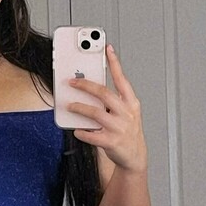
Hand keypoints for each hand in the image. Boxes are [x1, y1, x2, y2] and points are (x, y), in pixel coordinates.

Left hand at [65, 42, 146, 174]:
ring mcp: (120, 128)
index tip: (107, 49)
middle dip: (86, 85)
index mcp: (131, 103)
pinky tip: (76, 129)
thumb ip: (113, 100)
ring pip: (96, 113)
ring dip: (80, 108)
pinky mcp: (112, 142)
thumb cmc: (127, 131)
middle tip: (72, 82)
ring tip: (70, 106)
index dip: (115, 63)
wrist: (135, 156)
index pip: (122, 79)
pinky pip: (92, 135)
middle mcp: (126, 113)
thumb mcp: (126, 112)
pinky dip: (82, 131)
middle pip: (104, 94)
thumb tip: (90, 87)